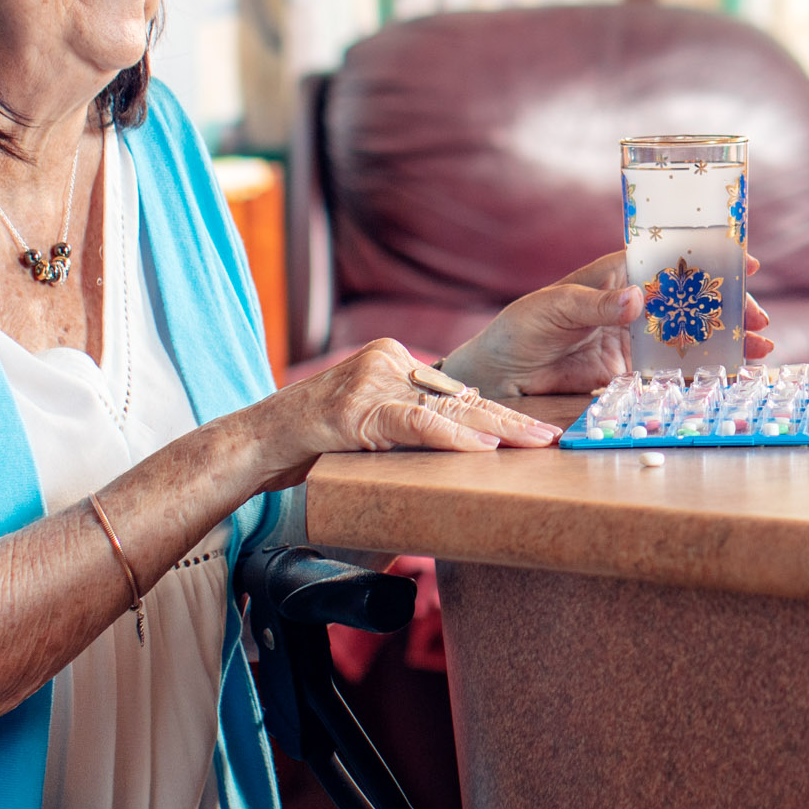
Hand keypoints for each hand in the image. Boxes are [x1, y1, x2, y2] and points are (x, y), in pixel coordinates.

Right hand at [226, 339, 554, 486]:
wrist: (255, 441)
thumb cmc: (313, 441)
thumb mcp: (372, 426)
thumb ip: (410, 424)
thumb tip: (465, 439)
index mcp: (396, 360)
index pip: (459, 390)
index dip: (500, 412)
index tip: (537, 429)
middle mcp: (388, 361)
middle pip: (462, 396)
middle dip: (511, 419)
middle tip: (553, 437)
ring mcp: (372, 379)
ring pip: (446, 407)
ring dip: (495, 430)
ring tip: (533, 444)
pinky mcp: (357, 407)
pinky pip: (414, 422)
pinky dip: (451, 436)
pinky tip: (482, 448)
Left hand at [445, 251, 776, 397]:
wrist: (497, 375)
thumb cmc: (521, 328)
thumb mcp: (554, 309)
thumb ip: (597, 306)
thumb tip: (639, 298)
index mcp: (616, 275)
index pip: (670, 260)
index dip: (709, 259)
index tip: (746, 260)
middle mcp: (632, 303)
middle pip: (692, 299)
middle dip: (729, 307)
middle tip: (761, 319)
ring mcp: (634, 338)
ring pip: (691, 334)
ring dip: (726, 339)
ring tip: (762, 348)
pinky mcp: (630, 371)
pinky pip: (674, 367)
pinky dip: (704, 370)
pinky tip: (732, 373)